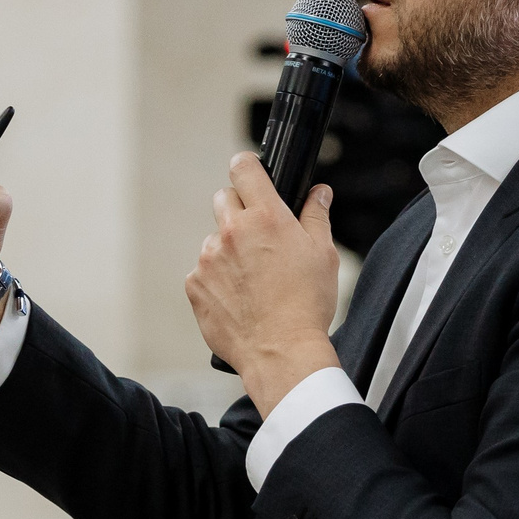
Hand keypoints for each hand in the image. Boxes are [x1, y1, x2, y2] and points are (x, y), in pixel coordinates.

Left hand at [185, 154, 342, 414]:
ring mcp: (209, 258)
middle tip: (259, 235)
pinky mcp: (195, 284)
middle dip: (240, 209)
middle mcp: (231, 232)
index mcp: (266, 217)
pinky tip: (239, 296)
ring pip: (214, 238)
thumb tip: (318, 193)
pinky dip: (217, 278)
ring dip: (228, 249)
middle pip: (224, 198)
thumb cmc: (306, 305)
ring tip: (253, 278)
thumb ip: (316, 215)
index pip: (244, 168)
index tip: (250, 171)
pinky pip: (203, 270)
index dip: (248, 166)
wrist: (281, 352)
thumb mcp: (323, 254)